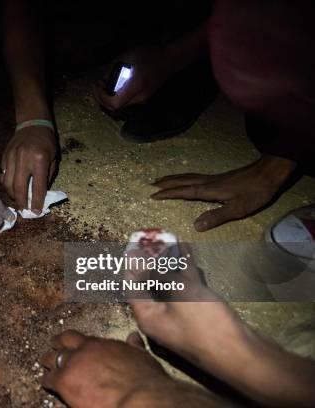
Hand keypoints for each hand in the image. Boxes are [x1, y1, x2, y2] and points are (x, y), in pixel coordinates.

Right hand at [2, 125, 57, 211]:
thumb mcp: (53, 158)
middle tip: (24, 210)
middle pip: (19, 187)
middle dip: (21, 202)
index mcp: (40, 160)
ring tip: (18, 200)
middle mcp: (24, 159)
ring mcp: (12, 157)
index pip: (38, 186)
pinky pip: (3, 174)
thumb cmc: (47, 142)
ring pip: (7, 183)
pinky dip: (7, 184)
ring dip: (12, 195)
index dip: (37, 202)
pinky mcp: (4, 156)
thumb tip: (40, 195)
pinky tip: (12, 188)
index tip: (36, 212)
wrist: (32, 123)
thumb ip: (47, 176)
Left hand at [39, 330, 171, 407]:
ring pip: (52, 361)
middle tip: (50, 350)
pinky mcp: (64, 383)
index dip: (67, 339)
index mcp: (98, 345)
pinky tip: (46, 383)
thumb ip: (133, 346)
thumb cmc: (144, 380)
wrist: (138, 398)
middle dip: (54, 348)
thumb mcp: (140, 357)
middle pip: (60, 346)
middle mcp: (81, 352)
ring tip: (44, 366)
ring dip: (48, 363)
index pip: (75, 337)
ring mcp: (71, 366)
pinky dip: (47, 382)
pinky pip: (49, 380)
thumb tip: (133, 337)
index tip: (63, 340)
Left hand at [93, 46, 172, 110]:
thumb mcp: (127, 56)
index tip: (97, 84)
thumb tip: (102, 78)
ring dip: (108, 97)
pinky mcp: (143, 98)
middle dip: (102, 98)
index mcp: (136, 87)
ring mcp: (142, 100)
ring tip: (103, 85)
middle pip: (115, 107)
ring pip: (120, 105)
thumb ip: (112, 68)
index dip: (102, 97)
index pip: (114, 103)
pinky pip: (125, 101)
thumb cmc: (148, 55)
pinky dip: (116, 96)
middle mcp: (139, 98)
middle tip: (97, 85)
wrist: (169, 59)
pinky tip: (113, 86)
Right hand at [151, 155, 295, 230]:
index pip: (184, 192)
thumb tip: (196, 226)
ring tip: (162, 179)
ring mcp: (213, 178)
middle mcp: (208, 182)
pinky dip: (184, 177)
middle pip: (182, 181)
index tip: (153, 195)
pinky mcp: (219, 177)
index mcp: (209, 190)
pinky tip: (186, 180)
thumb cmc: (254, 192)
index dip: (168, 193)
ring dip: (173, 178)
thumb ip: (216, 217)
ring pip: (188, 177)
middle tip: (151, 184)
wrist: (268, 173)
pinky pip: (194, 176)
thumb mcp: (238, 209)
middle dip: (166, 183)